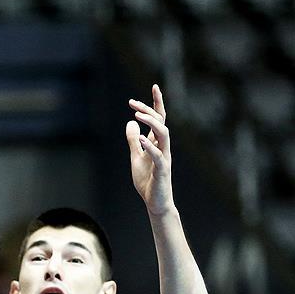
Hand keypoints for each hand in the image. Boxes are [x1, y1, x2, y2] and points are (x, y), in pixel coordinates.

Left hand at [126, 84, 173, 215]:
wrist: (155, 202)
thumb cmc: (148, 181)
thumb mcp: (136, 157)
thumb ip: (133, 141)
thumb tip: (130, 124)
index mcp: (157, 143)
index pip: (159, 119)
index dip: (155, 104)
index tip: (148, 90)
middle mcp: (164, 147)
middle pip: (161, 122)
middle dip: (150, 110)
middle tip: (133, 103)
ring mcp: (164, 158)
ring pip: (164, 135)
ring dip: (151, 124)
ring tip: (137, 116)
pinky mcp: (162, 170)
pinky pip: (159, 156)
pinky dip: (150, 146)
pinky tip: (140, 138)